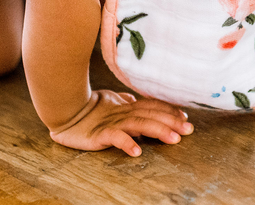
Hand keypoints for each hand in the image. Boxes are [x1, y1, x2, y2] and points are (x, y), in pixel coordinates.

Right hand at [49, 90, 193, 155]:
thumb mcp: (112, 103)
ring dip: (158, 130)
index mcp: (127, 105)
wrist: (66, 109)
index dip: (169, 110)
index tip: (185, 117)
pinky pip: (115, 138)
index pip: (152, 106)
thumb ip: (127, 103)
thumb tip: (139, 102)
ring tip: (173, 139)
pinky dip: (127, 143)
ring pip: (139, 124)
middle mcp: (123, 112)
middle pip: (151, 114)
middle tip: (188, 129)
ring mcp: (112, 122)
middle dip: (171, 121)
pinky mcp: (99, 134)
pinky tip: (137, 151)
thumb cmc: (90, 107)